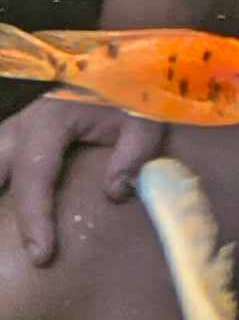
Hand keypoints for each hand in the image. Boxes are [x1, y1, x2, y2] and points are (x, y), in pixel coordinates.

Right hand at [0, 96, 166, 265]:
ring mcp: (14, 127)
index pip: (34, 176)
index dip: (35, 218)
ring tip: (1, 228)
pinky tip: (4, 207)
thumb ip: (134, 153)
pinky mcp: (16, 134)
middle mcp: (22, 124)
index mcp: (51, 119)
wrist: (123, 65)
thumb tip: (115, 192)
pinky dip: (1, 180)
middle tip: (8, 247)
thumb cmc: (132, 93)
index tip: (41, 255)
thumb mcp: (144, 119)